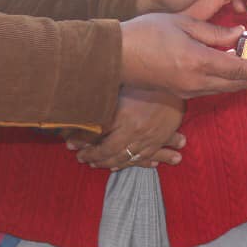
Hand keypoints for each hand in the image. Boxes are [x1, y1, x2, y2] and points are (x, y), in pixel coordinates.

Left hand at [68, 86, 186, 168]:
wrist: (176, 82)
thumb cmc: (146, 81)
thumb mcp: (122, 86)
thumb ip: (104, 96)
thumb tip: (82, 99)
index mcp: (123, 115)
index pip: (96, 134)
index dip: (81, 140)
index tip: (69, 144)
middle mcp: (133, 130)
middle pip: (108, 150)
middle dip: (92, 156)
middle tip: (80, 157)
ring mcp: (146, 137)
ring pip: (123, 157)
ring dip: (106, 163)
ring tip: (94, 163)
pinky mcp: (157, 140)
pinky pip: (140, 157)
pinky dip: (126, 164)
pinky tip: (116, 166)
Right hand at [119, 13, 246, 97]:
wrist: (115, 55)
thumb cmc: (145, 33)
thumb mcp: (182, 23)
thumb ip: (213, 31)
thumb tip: (238, 35)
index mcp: (197, 62)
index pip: (237, 69)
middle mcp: (195, 82)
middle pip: (234, 84)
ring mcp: (187, 90)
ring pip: (223, 88)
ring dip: (241, 82)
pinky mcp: (180, 93)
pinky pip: (210, 89)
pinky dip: (225, 82)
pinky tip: (232, 73)